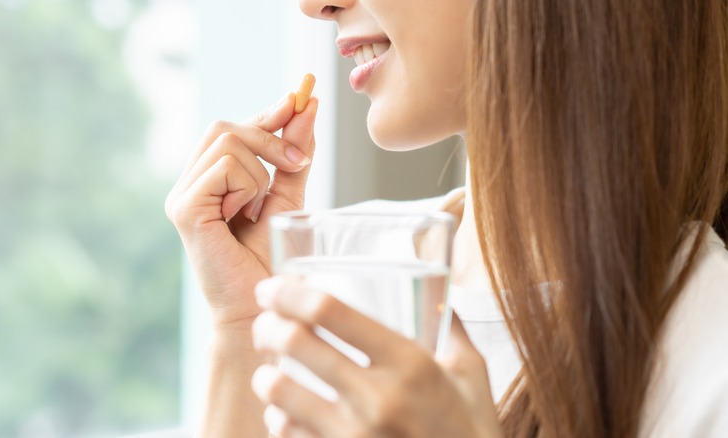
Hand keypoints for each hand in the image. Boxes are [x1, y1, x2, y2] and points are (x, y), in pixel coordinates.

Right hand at [165, 94, 318, 327]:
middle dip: (270, 137)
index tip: (299, 100)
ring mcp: (182, 195)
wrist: (260, 308)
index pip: (232, 129)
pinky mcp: (184, 209)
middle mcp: (189, 183)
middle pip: (227, 126)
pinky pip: (225, 168)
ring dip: (261, 173)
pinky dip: (248, 188)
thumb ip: (293, 157)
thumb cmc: (270, 261)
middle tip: (300, 162)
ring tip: (257, 211)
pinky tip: (243, 217)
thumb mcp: (287, 199)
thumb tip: (305, 106)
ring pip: (229, 142)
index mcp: (209, 180)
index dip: (266, 114)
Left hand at [250, 276, 501, 437]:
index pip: (330, 311)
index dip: (289, 292)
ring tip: (270, 371)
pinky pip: (287, 432)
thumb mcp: (471, 373)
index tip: (272, 287)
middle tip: (265, 324)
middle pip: (294, 343)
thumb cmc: (471, 429)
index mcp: (409, 362)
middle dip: (266, 326)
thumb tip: (435, 293)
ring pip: (278, 391)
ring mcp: (354, 437)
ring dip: (266, 376)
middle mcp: (377, 398)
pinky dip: (279, 417)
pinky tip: (285, 411)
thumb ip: (450, 328)